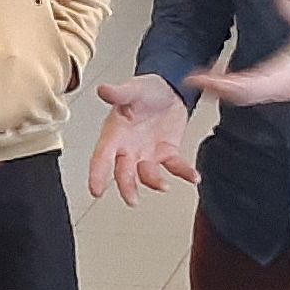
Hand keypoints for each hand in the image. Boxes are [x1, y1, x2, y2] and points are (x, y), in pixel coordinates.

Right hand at [88, 76, 202, 202]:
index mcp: (115, 134)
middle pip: (123, 173)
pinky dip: (185, 173)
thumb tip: (104, 89)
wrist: (170, 89)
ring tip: (165, 186)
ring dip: (155, 182)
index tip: (96, 190)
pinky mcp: (167, 154)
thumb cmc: (146, 91)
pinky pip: (175, 167)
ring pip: (147, 175)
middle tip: (132, 200)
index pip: (102, 156)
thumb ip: (119, 93)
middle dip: (127, 187)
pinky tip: (193, 177)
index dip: (97, 173)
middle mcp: (128, 148)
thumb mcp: (133, 89)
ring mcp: (147, 154)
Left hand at [183, 0, 289, 109]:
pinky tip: (213, 81)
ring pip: (241, 96)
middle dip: (215, 89)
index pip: (251, 85)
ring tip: (197, 80)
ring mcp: (273, 88)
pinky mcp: (272, 85)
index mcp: (285, 75)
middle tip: (192, 79)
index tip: (209, 79)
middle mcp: (276, 86)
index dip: (227, 84)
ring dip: (219, 90)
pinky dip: (228, 88)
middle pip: (239, 95)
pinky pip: (247, 91)